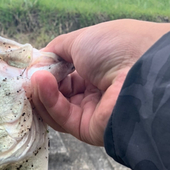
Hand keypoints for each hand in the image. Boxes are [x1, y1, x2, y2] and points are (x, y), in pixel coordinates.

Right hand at [31, 19, 169, 145]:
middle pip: (57, 94)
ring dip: (43, 92)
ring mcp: (90, 112)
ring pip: (56, 107)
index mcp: (96, 70)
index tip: (32, 67)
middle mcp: (93, 92)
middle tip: (28, 76)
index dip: (47, 71)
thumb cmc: (116, 48)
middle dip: (41, 85)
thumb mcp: (81, 40)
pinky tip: (43, 84)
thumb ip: (57, 50)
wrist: (140, 72)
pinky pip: (62, 116)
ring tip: (36, 78)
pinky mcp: (86, 129)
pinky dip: (50, 101)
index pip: (64, 75)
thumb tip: (38, 61)